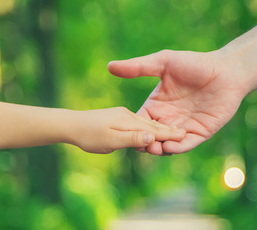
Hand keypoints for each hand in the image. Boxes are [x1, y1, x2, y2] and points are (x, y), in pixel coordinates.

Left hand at [67, 107, 185, 153]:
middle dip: (170, 129)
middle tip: (187, 134)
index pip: (156, 129)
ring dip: (162, 128)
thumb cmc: (88, 134)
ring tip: (175, 133)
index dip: (171, 134)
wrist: (69, 124)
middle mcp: (130, 115)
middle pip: (155, 124)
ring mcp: (124, 116)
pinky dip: (150, 127)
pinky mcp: (119, 119)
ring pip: (148, 123)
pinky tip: (152, 130)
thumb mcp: (110, 140)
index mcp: (130, 120)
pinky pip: (140, 124)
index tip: (186, 136)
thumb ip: (132, 138)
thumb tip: (152, 136)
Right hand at [108, 50, 250, 154]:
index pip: (140, 120)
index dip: (132, 127)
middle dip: (145, 142)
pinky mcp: (201, 133)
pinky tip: (170, 146)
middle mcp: (169, 118)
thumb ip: (138, 67)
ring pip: (167, 144)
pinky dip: (177, 148)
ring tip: (154, 147)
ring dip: (159, 148)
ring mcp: (184, 127)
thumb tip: (110, 66)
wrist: (227, 70)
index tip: (124, 131)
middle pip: (151, 136)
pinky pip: (186, 145)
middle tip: (139, 144)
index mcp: (157, 104)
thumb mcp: (164, 63)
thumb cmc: (195, 63)